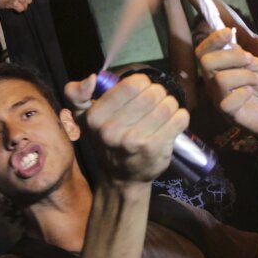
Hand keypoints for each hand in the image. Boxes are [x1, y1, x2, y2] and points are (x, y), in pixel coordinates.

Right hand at [70, 73, 186, 182]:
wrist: (120, 178)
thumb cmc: (104, 141)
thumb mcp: (83, 118)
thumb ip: (77, 95)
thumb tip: (91, 79)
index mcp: (95, 117)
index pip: (131, 85)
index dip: (142, 82)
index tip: (141, 89)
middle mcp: (112, 130)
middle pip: (153, 93)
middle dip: (158, 93)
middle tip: (155, 101)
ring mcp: (135, 141)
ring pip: (168, 105)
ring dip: (170, 104)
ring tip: (163, 112)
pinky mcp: (155, 149)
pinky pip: (180, 119)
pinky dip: (180, 117)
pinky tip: (172, 122)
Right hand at [197, 28, 257, 139]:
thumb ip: (242, 56)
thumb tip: (229, 43)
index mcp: (219, 68)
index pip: (203, 51)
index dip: (212, 40)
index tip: (228, 33)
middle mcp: (214, 83)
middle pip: (206, 61)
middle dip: (230, 56)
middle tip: (249, 59)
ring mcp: (220, 98)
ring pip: (220, 79)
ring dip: (244, 75)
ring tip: (255, 80)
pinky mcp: (229, 114)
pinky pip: (228, 102)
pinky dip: (243, 93)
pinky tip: (250, 93)